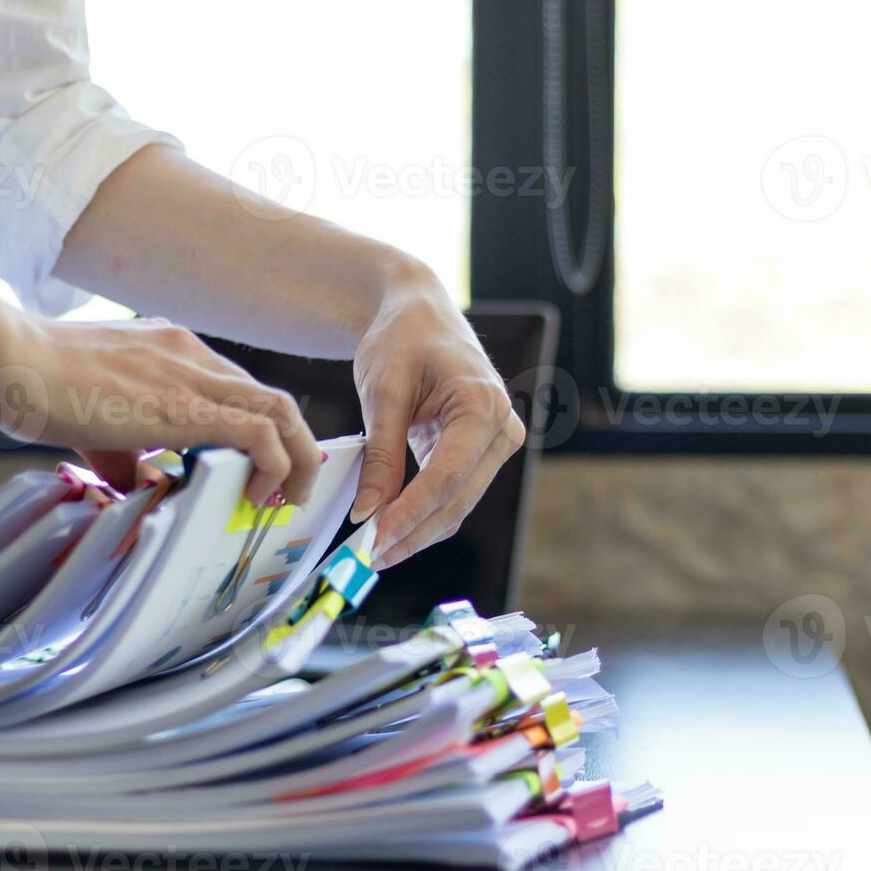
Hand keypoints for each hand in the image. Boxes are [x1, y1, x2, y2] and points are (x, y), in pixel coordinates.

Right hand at [0, 316, 322, 505]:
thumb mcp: (92, 415)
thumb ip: (123, 447)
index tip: (258, 472)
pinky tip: (257, 493)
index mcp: (172, 350)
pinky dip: (274, 465)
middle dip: (293, 449)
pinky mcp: (184, 406)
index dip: (259, 434)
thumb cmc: (32, 381)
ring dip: (297, 459)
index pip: (238, 390)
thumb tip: (135, 483)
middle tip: (285, 492)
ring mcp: (191, 375)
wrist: (9, 357)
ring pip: (281, 411)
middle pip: (271, 399)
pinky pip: (259, 433)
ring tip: (287, 499)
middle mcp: (191, 355)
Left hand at [350, 271, 525, 568]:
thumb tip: (368, 513)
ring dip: (418, 531)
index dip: (409, 514)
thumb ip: (380, 454)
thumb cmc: (401, 338)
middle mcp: (502, 428)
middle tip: (368, 557)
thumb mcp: (382, 390)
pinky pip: (454, 494)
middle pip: (457, 500)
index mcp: (483, 404)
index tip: (374, 540)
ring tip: (374, 551)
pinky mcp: (481, 453)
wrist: (417, 313)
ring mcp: (496, 443)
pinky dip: (423, 515)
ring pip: (458, 505)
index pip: (446, 477)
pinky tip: (390, 530)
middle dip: (412, 533)